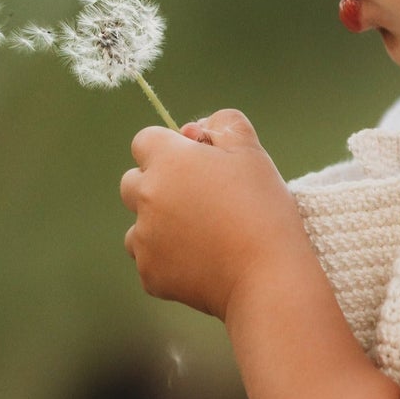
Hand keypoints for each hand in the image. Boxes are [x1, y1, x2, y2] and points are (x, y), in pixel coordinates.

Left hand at [119, 108, 308, 319]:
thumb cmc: (263, 208)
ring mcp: (144, 239)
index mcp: (167, 161)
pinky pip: (150, 259)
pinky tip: (203, 260)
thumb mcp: (252, 151)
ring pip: (139, 224)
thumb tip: (197, 129)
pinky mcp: (150, 275)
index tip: (198, 163)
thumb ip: (224, 124)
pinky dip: (169, 258)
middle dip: (158, 185)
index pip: (144, 141)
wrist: (267, 275)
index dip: (170, 148)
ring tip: (203, 233)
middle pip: (132, 182)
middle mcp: (146, 197)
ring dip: (160, 224)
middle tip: (200, 198)